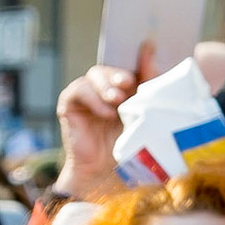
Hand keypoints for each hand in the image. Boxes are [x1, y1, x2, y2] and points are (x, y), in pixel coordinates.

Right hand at [51, 42, 155, 199]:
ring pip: (95, 74)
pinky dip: (92, 99)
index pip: (132, 67)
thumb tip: (155, 59)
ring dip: (107, 84)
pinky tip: (105, 113)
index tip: (149, 47)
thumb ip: (149, 89)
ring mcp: (88, 96)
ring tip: (116, 100)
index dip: (140, 58)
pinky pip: (79, 91)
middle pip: (112, 67)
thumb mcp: (145, 119)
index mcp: (128, 91)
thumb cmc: (128, 150)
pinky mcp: (70, 105)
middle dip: (120, 72)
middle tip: (128, 82)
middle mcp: (107, 90)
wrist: (105, 176)